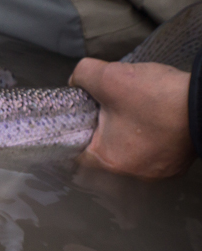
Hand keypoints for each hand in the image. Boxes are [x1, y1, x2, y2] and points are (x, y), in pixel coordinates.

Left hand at [69, 58, 193, 178]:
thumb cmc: (160, 97)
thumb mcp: (110, 77)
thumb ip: (83, 75)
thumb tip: (76, 79)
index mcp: (107, 162)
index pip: (76, 152)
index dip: (76, 129)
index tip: (84, 113)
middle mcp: (130, 175)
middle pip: (103, 153)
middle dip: (103, 130)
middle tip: (110, 110)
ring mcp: (155, 173)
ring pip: (129, 153)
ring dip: (127, 135)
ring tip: (135, 114)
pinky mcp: (174, 166)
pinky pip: (152, 153)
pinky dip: (149, 139)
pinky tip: (153, 122)